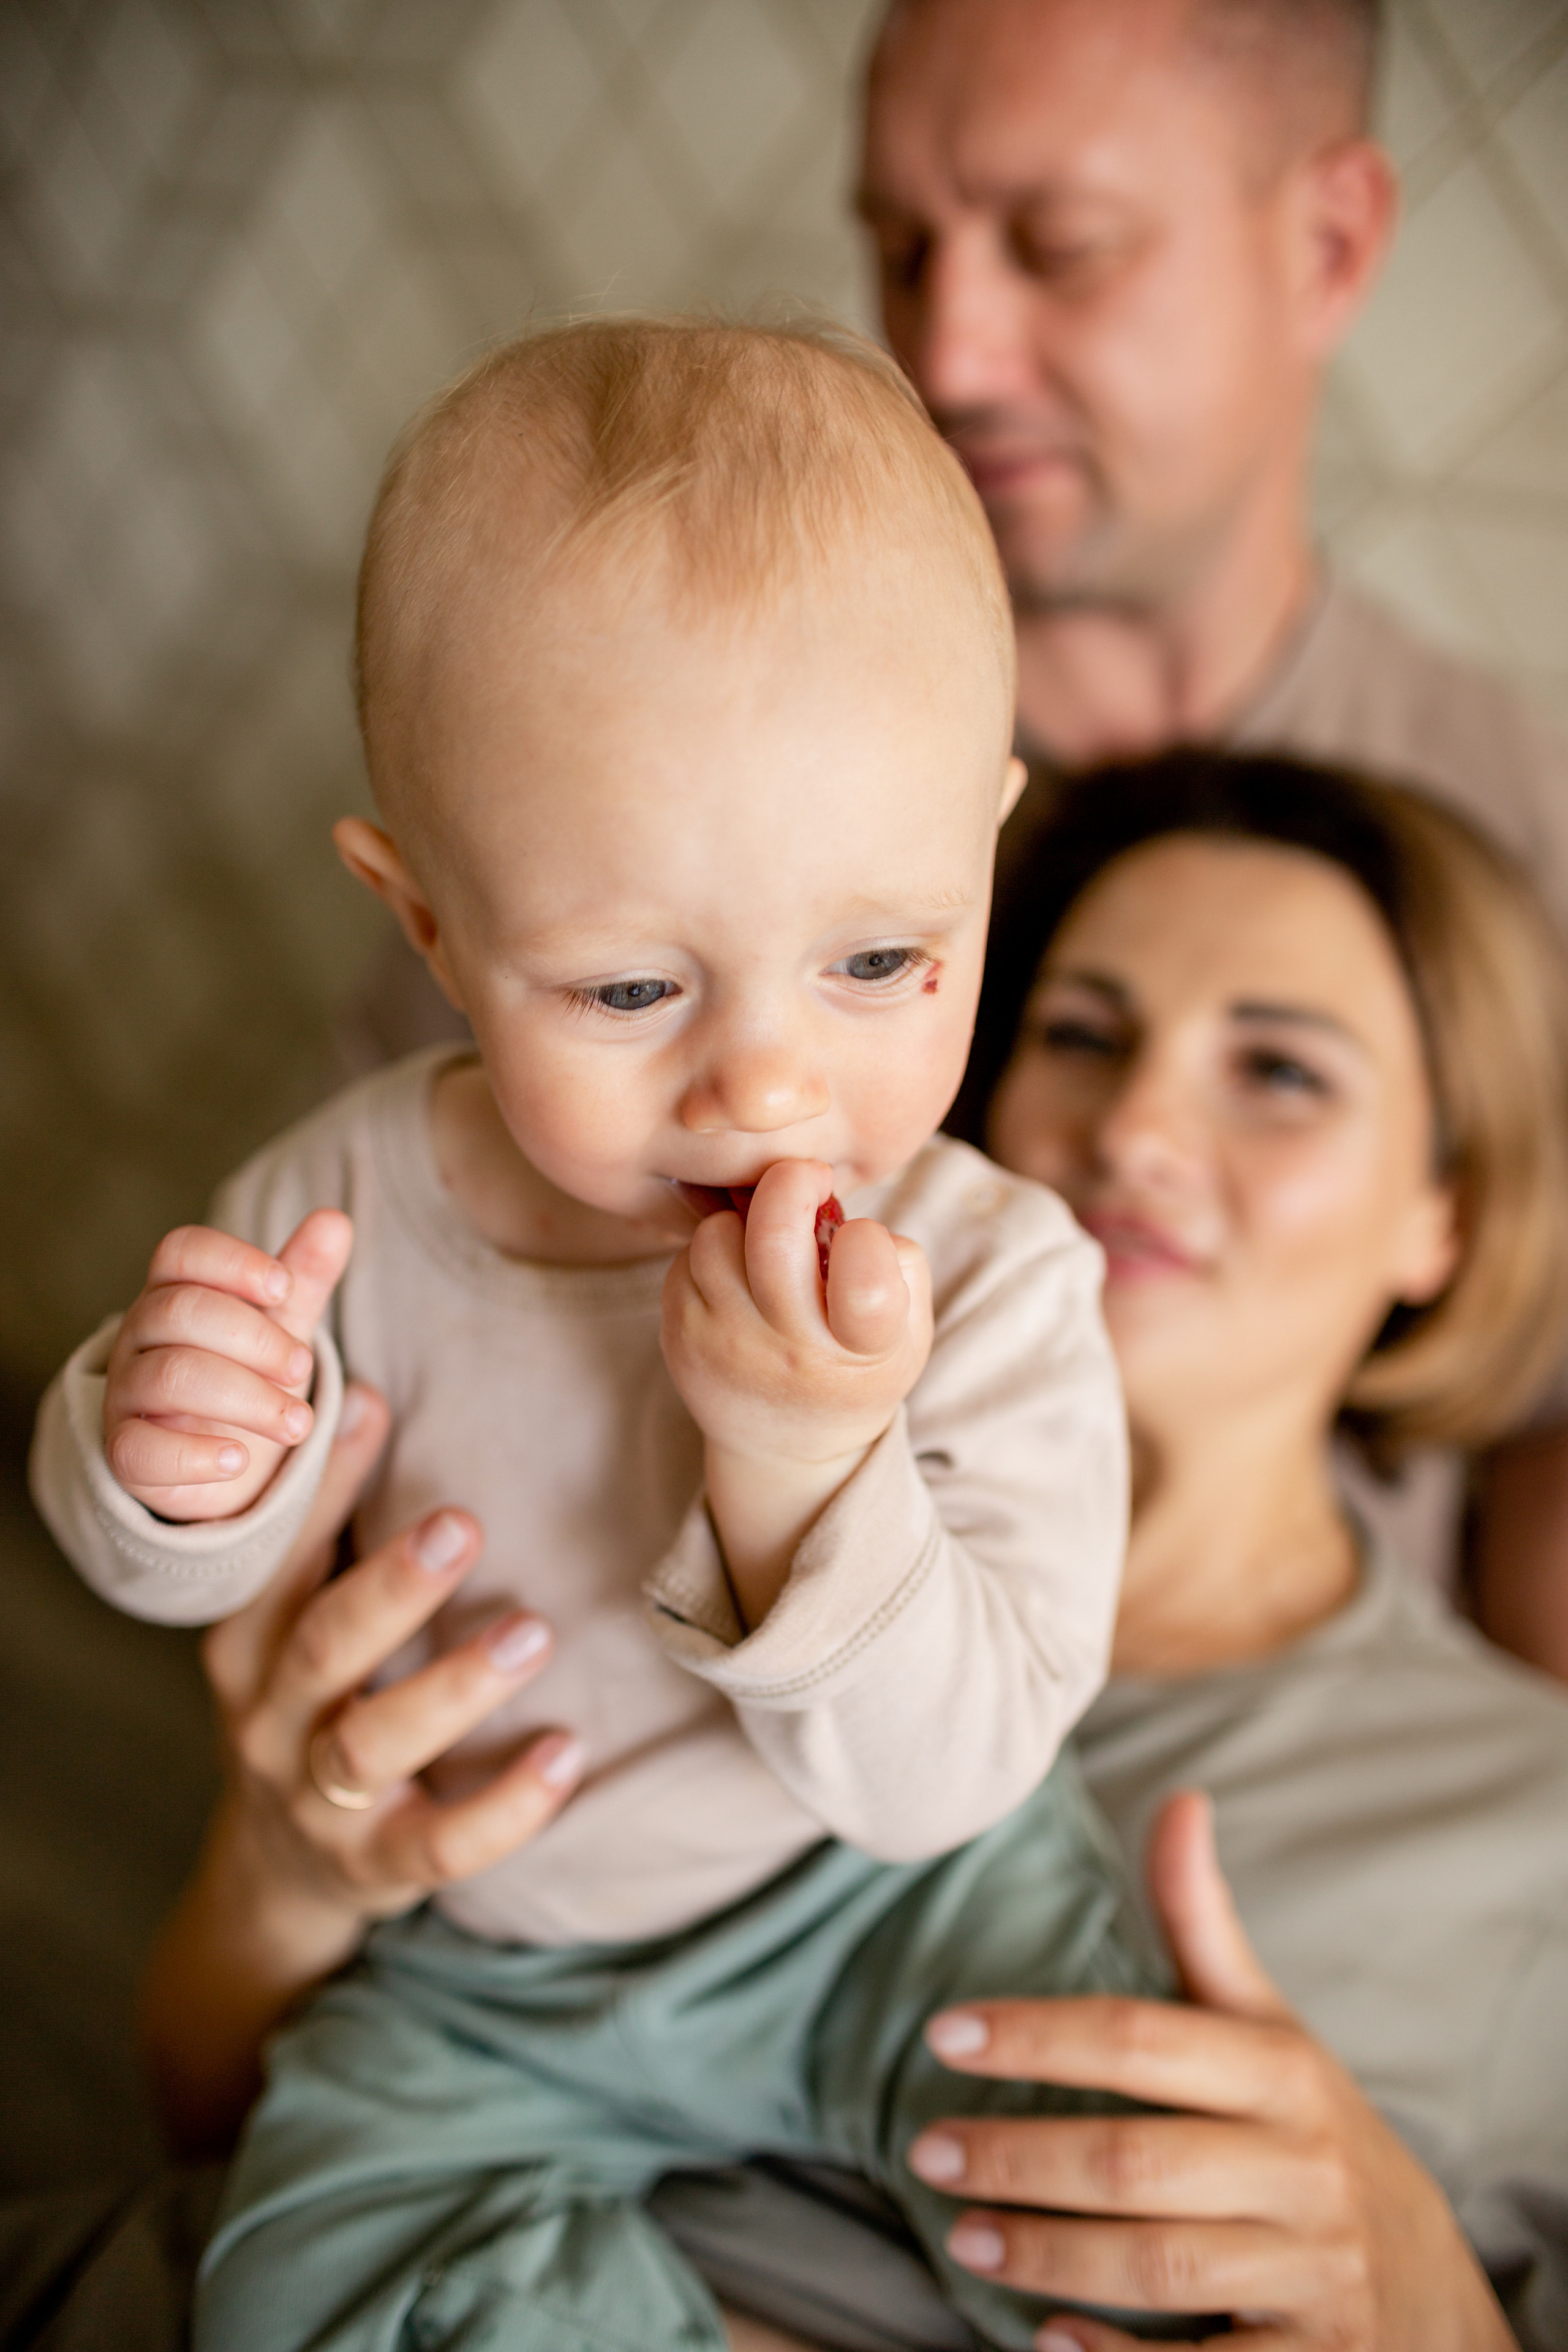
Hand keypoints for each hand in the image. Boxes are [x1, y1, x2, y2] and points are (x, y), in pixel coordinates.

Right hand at [103, 1209, 353, 1519]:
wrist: (225, 1457)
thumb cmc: (249, 1373)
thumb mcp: (282, 1323)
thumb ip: (304, 1276)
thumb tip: (335, 1220)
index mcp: (173, 1291)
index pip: (180, 1252)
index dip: (233, 1262)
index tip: (283, 1287)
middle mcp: (140, 1336)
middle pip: (181, 1311)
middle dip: (255, 1339)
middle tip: (301, 1368)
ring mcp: (126, 1394)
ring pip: (170, 1376)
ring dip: (247, 1398)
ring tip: (296, 1422)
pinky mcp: (126, 1453)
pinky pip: (140, 1450)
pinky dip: (195, 1455)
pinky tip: (239, 1460)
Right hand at [139, 1380, 584, 2154]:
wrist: (274, 1871)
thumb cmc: (308, 1699)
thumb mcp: (292, 1618)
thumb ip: (324, 1525)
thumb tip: (365, 1389)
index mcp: (247, 1645)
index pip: (279, 1558)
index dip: (321, 1485)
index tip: (371, 1405)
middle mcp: (269, 1722)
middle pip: (323, 1649)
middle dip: (391, 1588)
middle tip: (461, 1523)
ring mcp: (318, 1802)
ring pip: (375, 1744)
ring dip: (456, 1686)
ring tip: (532, 1631)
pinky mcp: (377, 1867)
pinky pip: (442, 1844)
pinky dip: (507, 1804)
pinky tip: (567, 1752)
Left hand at [662, 1160, 932, 1623]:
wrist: (784, 1446)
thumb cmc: (855, 1368)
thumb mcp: (906, 1333)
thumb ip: (898, 1266)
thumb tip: (844, 1211)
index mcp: (859, 1350)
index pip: (865, 1284)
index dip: (867, 1241)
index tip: (859, 1239)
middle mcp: (788, 1351)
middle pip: (774, 1235)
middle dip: (793, 1181)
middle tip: (808, 1179)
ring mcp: (725, 1344)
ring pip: (719, 1235)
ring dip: (746, 1220)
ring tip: (767, 1242)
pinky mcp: (679, 1335)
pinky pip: (687, 1258)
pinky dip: (715, 1250)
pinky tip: (738, 1274)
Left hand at [907, 1793, 1513, 2351]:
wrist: (1437, 2303)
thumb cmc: (1320, 2143)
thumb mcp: (1274, 2033)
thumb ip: (1206, 1928)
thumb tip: (1177, 1800)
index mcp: (1284, 2074)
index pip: (1142, 2038)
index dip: (1038, 2033)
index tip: (944, 2032)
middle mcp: (1301, 2169)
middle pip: (1134, 2160)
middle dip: (1017, 2156)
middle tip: (926, 2151)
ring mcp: (1311, 2274)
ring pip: (1156, 2264)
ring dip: (1043, 2253)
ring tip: (962, 2236)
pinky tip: (1047, 2340)